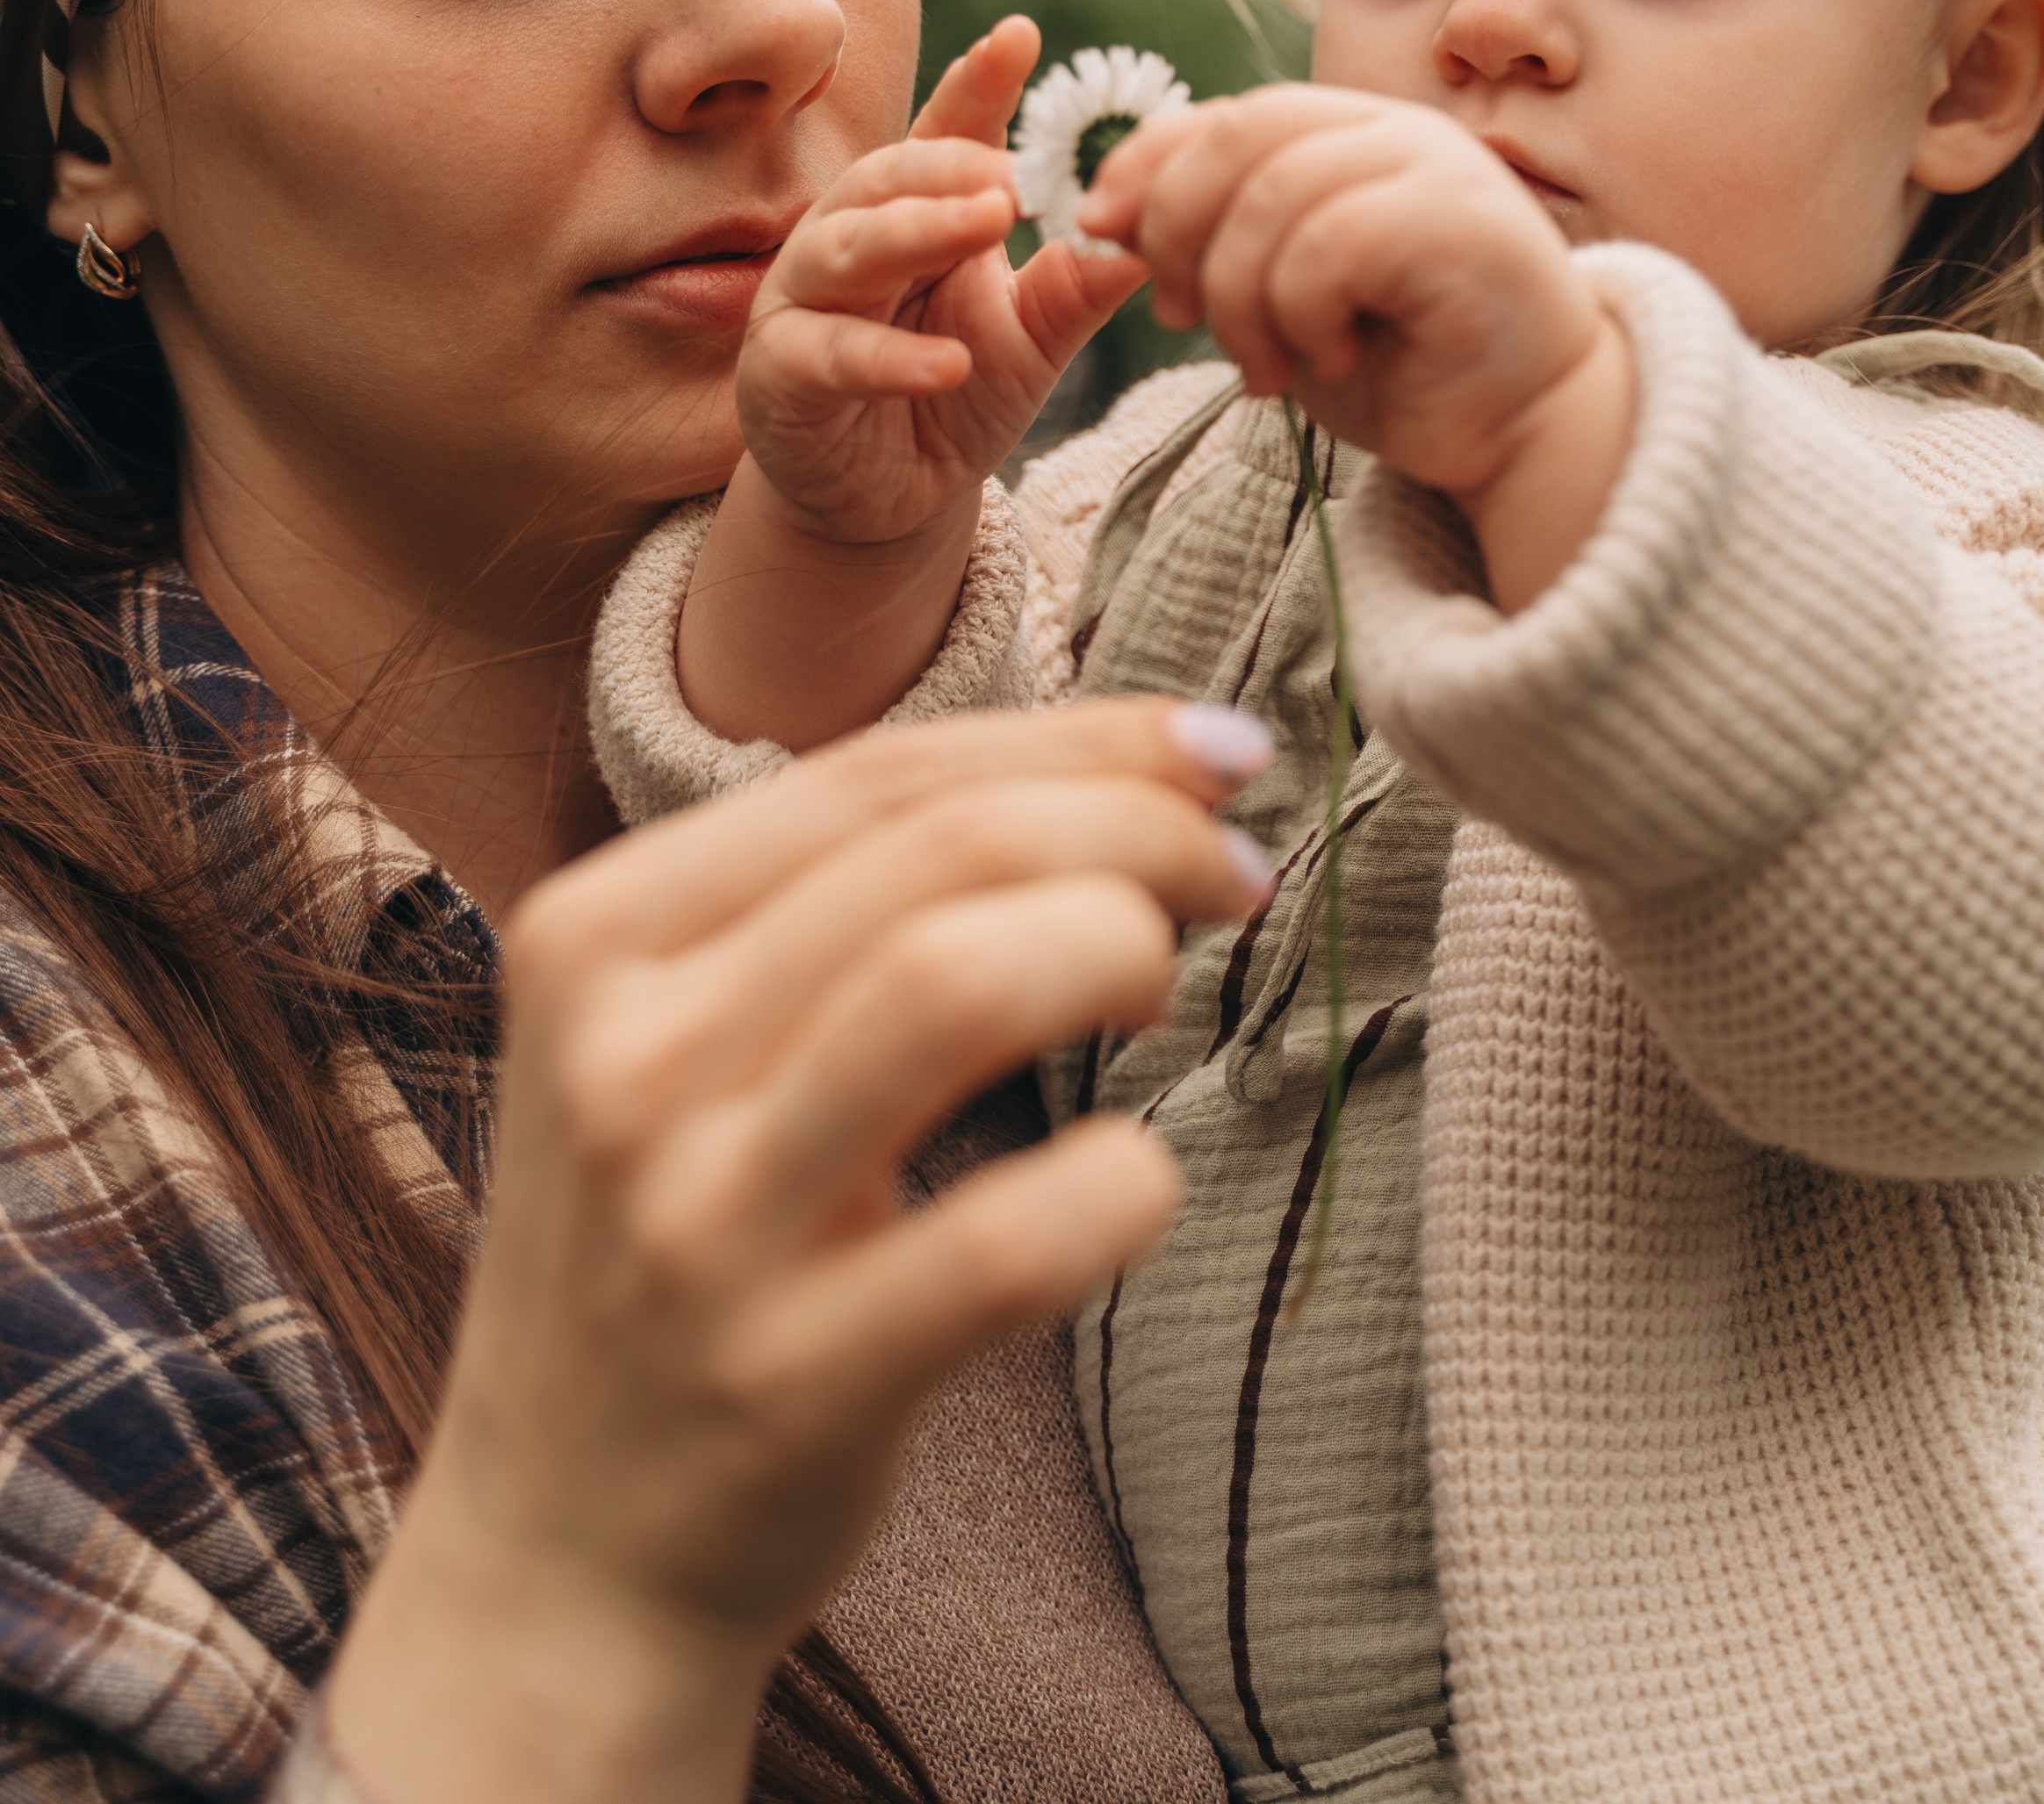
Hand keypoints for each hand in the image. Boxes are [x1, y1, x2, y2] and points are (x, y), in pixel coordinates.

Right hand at [328, 697, 1273, 1803]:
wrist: (553, 1563)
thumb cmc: (675, 1252)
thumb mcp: (678, 1041)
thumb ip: (836, 902)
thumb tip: (1111, 767)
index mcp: (597, 936)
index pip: (878, 772)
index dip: (1081, 738)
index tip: (1215, 751)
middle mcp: (624, 1058)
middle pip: (940, 849)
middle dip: (1134, 826)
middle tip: (1232, 869)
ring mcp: (695, 1224)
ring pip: (953, 983)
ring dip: (1115, 947)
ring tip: (1159, 989)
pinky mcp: (786, 1383)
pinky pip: (1006, 1239)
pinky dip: (1121, 1185)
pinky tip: (1139, 1180)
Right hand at [737, 15, 1145, 546]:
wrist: (889, 499)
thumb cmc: (956, 394)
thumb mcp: (1032, 339)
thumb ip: (1076, 286)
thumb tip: (1148, 236)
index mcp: (912, 212)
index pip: (943, 134)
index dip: (976, 85)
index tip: (1019, 37)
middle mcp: (847, 239)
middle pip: (886, 180)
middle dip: (948, 165)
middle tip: (1016, 173)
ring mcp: (804, 304)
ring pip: (847, 249)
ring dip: (916, 233)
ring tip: (988, 228)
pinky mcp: (780, 376)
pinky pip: (828, 356)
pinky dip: (889, 359)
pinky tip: (946, 363)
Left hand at [1080, 85, 1635, 607]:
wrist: (1526, 433)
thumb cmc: (1404, 370)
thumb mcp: (1280, 301)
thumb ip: (1213, 245)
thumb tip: (1105, 214)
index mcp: (1346, 135)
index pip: (1220, 117)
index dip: (1142, 166)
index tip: (1098, 231)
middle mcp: (1392, 130)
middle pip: (1234, 138)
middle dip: (1177, 232)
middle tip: (1181, 320)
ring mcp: (1434, 165)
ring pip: (1270, 199)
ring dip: (1240, 301)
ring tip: (1269, 369)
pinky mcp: (1462, 219)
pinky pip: (1327, 245)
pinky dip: (1302, 315)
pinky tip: (1332, 357)